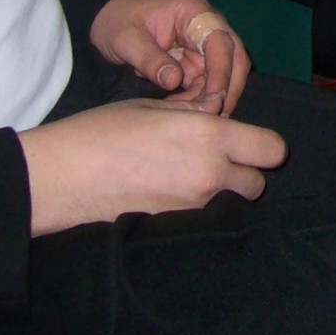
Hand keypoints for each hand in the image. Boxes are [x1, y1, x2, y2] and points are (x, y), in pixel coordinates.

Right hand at [18, 99, 286, 236]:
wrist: (62, 175)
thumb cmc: (103, 130)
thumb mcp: (154, 108)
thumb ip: (195, 114)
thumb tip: (216, 114)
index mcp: (210, 136)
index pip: (272, 150)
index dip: (264, 146)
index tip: (247, 142)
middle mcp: (210, 175)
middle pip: (257, 184)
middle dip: (244, 173)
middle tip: (217, 161)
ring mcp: (193, 207)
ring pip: (230, 203)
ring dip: (220, 192)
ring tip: (186, 177)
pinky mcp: (173, 227)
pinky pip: (202, 217)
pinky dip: (197, 208)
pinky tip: (169, 193)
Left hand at [89, 0, 249, 115]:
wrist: (110, 22)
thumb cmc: (118, 23)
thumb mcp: (126, 40)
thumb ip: (150, 59)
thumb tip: (174, 81)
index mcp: (193, 13)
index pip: (220, 41)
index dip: (223, 71)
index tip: (215, 98)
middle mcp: (206, 26)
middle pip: (234, 57)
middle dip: (229, 87)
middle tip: (217, 116)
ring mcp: (203, 45)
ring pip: (224, 73)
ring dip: (213, 97)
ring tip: (194, 119)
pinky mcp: (197, 61)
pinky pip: (207, 83)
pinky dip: (200, 99)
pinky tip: (185, 113)